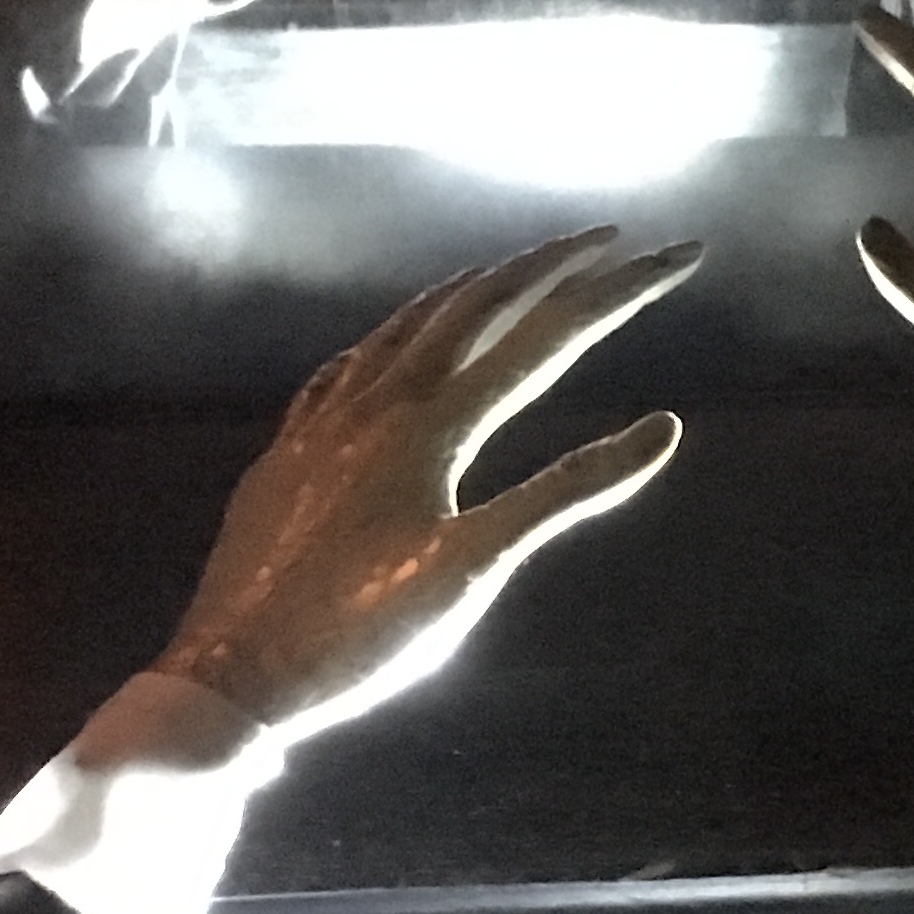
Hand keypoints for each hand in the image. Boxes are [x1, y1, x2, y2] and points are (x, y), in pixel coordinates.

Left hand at [141, 227, 699, 742]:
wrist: (233, 674)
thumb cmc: (363, 635)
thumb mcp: (476, 569)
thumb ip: (567, 492)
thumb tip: (663, 429)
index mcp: (435, 425)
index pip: (549, 336)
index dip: (621, 292)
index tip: (681, 256)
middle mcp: (381, 401)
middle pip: (479, 306)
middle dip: (551, 266)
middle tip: (612, 239)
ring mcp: (327, 420)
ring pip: (410, 324)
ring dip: (473, 287)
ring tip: (515, 268)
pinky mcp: (290, 450)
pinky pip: (350, 363)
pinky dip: (395, 335)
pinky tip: (391, 344)